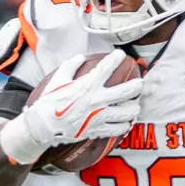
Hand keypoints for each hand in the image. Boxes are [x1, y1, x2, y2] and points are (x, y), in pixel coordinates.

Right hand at [0, 52, 143, 164]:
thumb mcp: (58, 79)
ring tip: (135, 105)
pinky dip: (125, 125)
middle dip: (137, 86)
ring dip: (134, 108)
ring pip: (128, 112)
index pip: (106, 68)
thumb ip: (70, 66)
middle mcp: (97, 100)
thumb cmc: (49, 102)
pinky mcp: (98, 130)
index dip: (116, 59)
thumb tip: (81, 58)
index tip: (121, 55)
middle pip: (126, 92)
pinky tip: (126, 122)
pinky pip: (119, 129)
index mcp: (87, 85)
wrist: (44, 127)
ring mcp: (100, 117)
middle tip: (141, 83)